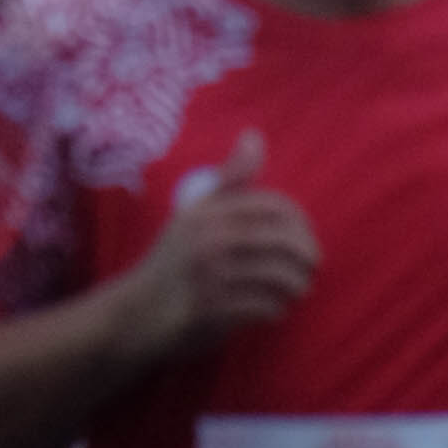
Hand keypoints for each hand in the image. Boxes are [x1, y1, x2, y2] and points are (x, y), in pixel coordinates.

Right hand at [133, 133, 319, 364]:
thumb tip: (255, 135)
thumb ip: (230, 179)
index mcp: (208, 212)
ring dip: (296, 285)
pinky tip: (274, 309)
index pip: (274, 207)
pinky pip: (265, 306)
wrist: (137, 312)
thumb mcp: (195, 212)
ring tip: (297, 289)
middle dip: (306, 255)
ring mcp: (212, 276)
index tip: (303, 237)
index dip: (300, 222)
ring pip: (280, 276)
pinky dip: (277, 309)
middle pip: (283, 241)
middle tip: (310, 267)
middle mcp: (210, 239)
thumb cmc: (173, 260)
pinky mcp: (214, 311)